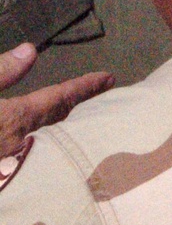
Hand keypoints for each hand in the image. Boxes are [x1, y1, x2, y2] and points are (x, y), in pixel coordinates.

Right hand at [0, 44, 112, 159]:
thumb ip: (2, 71)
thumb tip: (30, 50)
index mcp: (15, 120)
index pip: (60, 99)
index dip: (85, 87)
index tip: (108, 78)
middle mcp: (21, 144)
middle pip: (61, 120)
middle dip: (83, 103)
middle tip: (106, 91)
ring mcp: (13, 163)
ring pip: (51, 138)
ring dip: (69, 121)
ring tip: (86, 110)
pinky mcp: (7, 173)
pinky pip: (36, 150)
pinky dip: (51, 137)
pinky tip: (51, 135)